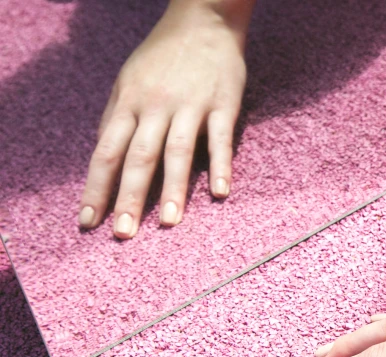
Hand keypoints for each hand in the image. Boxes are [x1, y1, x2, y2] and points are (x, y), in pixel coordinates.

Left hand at [78, 1, 248, 237]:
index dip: (96, 189)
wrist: (203, 19)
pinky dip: (221, 165)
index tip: (88, 222)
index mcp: (129, 103)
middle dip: (128, 198)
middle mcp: (156, 106)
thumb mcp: (129, 80)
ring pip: (178, 151)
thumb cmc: (163, 55)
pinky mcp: (223, 104)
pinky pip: (221, 139)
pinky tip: (220, 192)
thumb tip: (103, 157)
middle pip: (138, 158)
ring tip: (168, 222)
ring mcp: (191, 105)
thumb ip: (116, 118)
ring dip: (172, 188)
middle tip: (123, 233)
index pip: (105, 152)